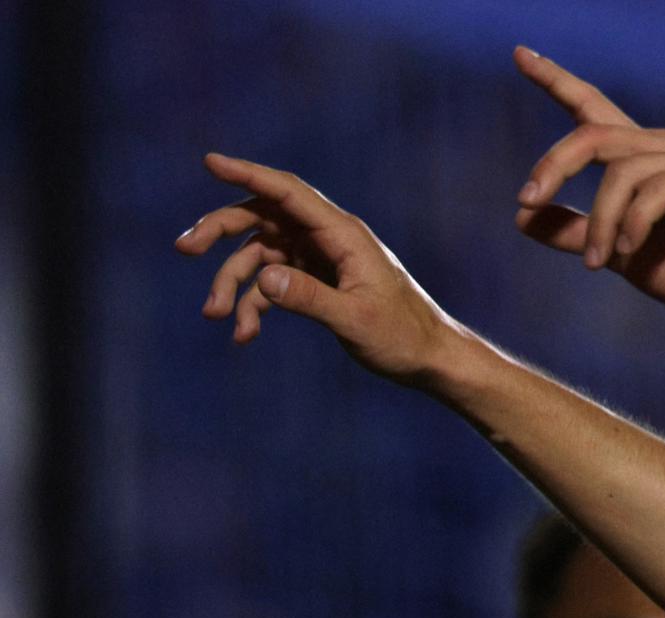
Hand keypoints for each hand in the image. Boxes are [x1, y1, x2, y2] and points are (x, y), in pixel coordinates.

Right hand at [176, 154, 462, 382]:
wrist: (430, 359)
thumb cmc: (402, 337)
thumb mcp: (355, 320)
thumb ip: (310, 298)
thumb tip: (266, 277)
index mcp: (343, 235)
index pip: (288, 193)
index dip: (248, 173)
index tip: (210, 161)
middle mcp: (329, 239)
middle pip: (263, 217)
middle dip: (221, 231)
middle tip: (184, 248)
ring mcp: (322, 259)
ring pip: (261, 255)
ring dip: (233, 282)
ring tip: (215, 315)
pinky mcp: (318, 282)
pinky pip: (274, 283)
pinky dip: (255, 304)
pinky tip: (244, 335)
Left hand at [512, 47, 664, 318]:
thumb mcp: (621, 254)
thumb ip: (577, 234)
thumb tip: (520, 218)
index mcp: (640, 159)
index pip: (593, 109)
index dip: (556, 81)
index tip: (519, 55)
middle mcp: (664, 148)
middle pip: (593, 134)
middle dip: (553, 165)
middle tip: (526, 201)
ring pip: (621, 172)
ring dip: (602, 220)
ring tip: (597, 262)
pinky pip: (657, 190)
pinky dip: (634, 224)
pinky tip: (629, 251)